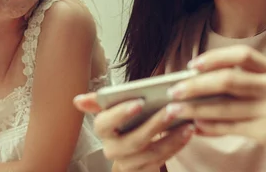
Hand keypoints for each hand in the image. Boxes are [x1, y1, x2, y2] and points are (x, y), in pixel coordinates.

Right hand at [74, 94, 193, 171]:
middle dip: (154, 125)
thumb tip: (77, 100)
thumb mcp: (115, 110)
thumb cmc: (125, 123)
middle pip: (133, 140)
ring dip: (172, 137)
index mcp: (103, 129)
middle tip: (173, 109)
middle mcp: (112, 149)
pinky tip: (188, 132)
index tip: (139, 102)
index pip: (105, 123)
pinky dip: (177, 144)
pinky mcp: (144, 171)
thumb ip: (101, 101)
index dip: (120, 114)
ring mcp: (128, 163)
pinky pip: (162, 159)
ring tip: (188, 122)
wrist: (130, 154)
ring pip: (151, 152)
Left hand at [164, 45, 265, 169]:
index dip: (214, 57)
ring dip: (195, 108)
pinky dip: (210, 127)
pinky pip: (231, 127)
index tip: (192, 64)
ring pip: (224, 106)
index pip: (242, 55)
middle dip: (195, 84)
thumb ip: (252, 83)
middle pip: (227, 79)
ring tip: (175, 111)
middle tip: (173, 90)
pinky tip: (196, 127)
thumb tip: (210, 84)